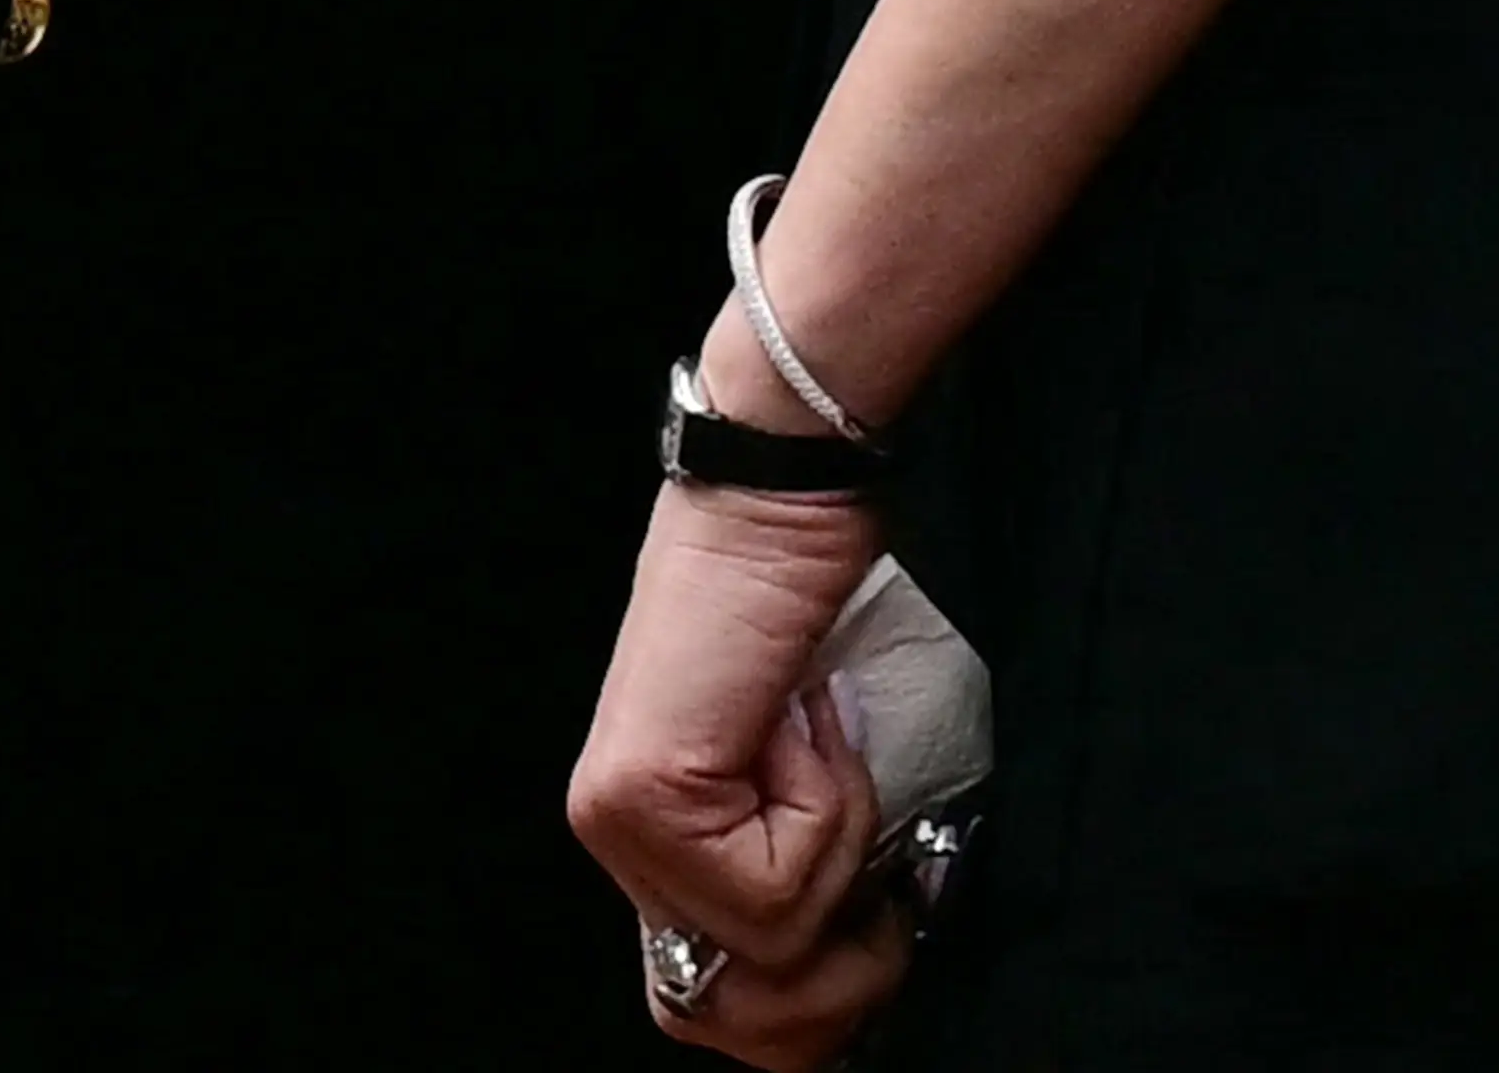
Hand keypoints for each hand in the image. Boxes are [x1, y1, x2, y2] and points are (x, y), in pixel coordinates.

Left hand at [570, 489, 904, 1065]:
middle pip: (729, 1014)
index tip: (876, 928)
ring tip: (830, 755)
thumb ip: (795, 865)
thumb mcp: (810, 775)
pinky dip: (830, 806)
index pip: (709, 1003)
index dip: (813, 999)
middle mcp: (615, 837)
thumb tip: (856, 977)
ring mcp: (619, 819)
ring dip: (841, 858)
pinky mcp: (646, 792)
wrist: (783, 484)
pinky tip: (805, 716)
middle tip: (883, 884)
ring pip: (770, 952)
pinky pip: (777, 886)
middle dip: (838, 975)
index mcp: (651, 838)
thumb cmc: (814, 606)